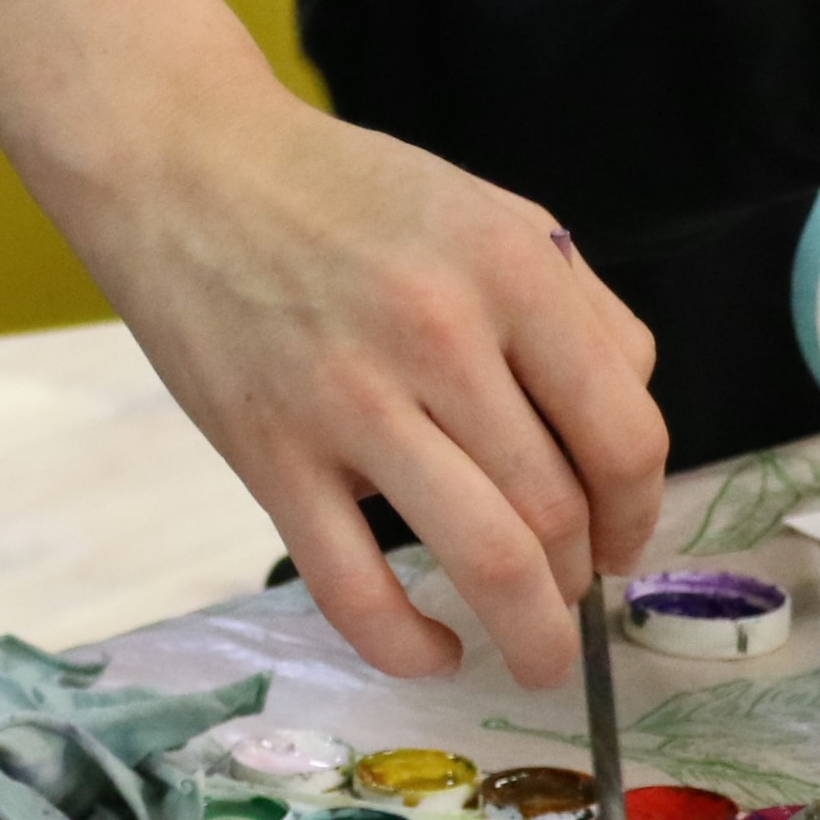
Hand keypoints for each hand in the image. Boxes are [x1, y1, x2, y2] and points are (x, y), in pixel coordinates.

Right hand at [0, 0, 666, 689]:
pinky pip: (353, 584)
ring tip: (534, 651)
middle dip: (582, 575)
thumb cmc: (338, 193)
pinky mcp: (269, 455)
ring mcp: (349, 404)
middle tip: (572, 592)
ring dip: (529, 629)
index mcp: (513, 273)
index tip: (624, 541)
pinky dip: (406, 643)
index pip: (623, 434)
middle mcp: (441, 339)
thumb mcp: (489, 216)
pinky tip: (434, 651)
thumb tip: (620, 435)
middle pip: (558, 507)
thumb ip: (576, 314)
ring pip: (483, 557)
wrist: (180, 168)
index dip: (639, 511)